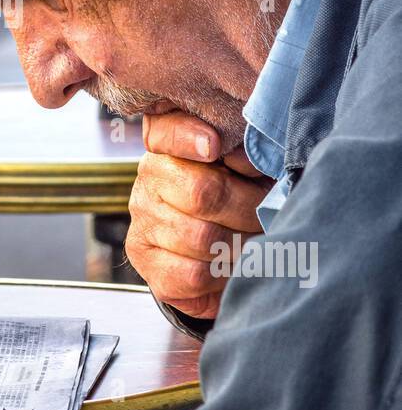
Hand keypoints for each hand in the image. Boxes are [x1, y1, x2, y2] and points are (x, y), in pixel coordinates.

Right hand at [125, 111, 274, 319]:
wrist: (208, 252)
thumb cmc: (234, 201)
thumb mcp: (244, 170)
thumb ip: (248, 157)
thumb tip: (253, 159)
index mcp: (171, 149)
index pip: (168, 133)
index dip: (188, 138)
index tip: (214, 146)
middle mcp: (149, 181)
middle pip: (202, 192)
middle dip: (248, 210)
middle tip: (267, 218)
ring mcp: (143, 221)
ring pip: (203, 238)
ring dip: (241, 247)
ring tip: (255, 244)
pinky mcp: (144, 261)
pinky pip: (192, 274)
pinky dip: (222, 276)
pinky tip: (230, 268)